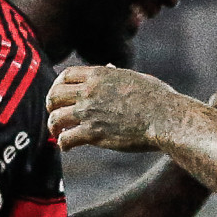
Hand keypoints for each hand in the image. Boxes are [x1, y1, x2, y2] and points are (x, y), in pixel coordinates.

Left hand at [47, 65, 171, 152]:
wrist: (165, 118)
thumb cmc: (157, 98)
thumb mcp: (135, 77)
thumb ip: (116, 74)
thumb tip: (110, 68)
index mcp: (99, 75)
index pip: (66, 75)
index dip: (58, 85)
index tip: (60, 95)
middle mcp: (89, 91)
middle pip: (55, 95)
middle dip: (51, 105)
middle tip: (55, 114)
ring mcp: (89, 112)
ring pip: (56, 117)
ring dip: (54, 126)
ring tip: (58, 134)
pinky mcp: (93, 133)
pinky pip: (67, 138)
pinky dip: (63, 143)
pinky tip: (67, 147)